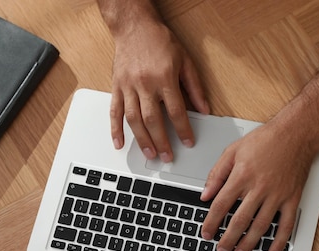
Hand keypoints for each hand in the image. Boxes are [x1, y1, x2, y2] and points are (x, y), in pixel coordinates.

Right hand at [109, 19, 208, 161]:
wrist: (135, 26)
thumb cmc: (160, 42)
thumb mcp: (185, 61)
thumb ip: (195, 87)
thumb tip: (204, 109)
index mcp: (164, 78)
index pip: (176, 111)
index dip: (183, 129)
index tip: (188, 142)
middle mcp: (145, 83)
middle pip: (153, 119)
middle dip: (161, 141)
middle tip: (167, 157)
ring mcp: (128, 86)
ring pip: (134, 119)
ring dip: (142, 139)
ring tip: (149, 153)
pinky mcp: (116, 86)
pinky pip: (114, 111)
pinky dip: (115, 129)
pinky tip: (119, 143)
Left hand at [200, 116, 318, 250]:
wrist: (296, 133)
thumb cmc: (265, 139)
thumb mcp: (233, 150)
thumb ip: (217, 173)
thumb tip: (205, 194)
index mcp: (242, 175)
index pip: (221, 205)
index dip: (211, 222)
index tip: (206, 234)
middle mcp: (259, 187)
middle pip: (240, 220)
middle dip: (228, 239)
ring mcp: (277, 195)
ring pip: (261, 226)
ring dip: (249, 244)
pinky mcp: (292, 198)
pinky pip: (286, 224)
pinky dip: (279, 241)